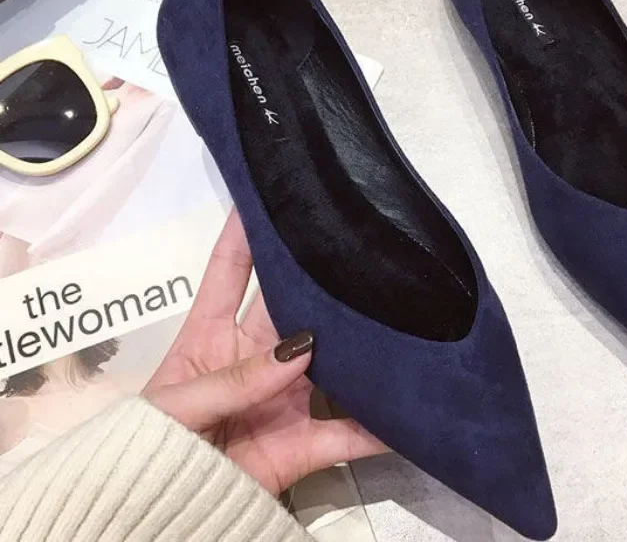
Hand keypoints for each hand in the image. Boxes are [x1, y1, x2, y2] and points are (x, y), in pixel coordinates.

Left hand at [143, 209, 385, 494]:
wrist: (154, 517)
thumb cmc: (146, 447)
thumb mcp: (175, 404)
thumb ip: (232, 378)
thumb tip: (299, 348)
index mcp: (210, 335)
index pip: (230, 270)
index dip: (246, 230)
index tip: (271, 190)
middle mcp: (254, 356)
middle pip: (290, 307)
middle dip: (316, 280)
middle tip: (355, 248)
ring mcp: (283, 398)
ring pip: (330, 362)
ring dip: (358, 346)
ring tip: (394, 314)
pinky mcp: (303, 444)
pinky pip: (347, 433)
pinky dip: (378, 426)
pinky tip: (407, 407)